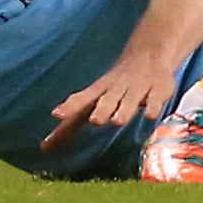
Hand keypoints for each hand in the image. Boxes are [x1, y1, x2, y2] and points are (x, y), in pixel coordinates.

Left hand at [43, 50, 179, 152]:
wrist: (149, 54)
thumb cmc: (114, 86)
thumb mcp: (92, 101)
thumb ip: (69, 125)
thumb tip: (44, 148)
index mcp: (99, 91)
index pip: (82, 99)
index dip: (71, 106)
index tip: (56, 114)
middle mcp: (117, 89)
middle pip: (107, 100)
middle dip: (101, 110)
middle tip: (95, 120)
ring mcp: (138, 88)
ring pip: (130, 100)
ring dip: (123, 109)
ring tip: (118, 120)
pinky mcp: (159, 89)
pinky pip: (155, 98)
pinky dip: (152, 106)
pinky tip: (148, 115)